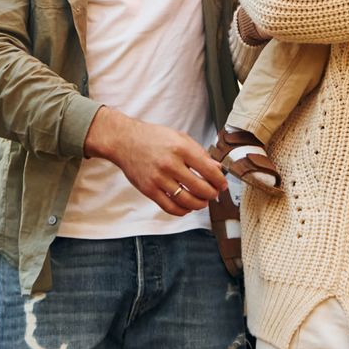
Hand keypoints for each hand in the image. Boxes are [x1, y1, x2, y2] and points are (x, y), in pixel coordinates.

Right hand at [84, 107, 226, 215]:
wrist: (125, 141)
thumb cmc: (153, 137)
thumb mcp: (180, 137)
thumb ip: (199, 152)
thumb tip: (217, 167)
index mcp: (181, 148)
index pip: (208, 170)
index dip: (219, 180)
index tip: (223, 184)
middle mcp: (170, 164)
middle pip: (200, 188)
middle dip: (211, 194)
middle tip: (214, 194)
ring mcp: (158, 179)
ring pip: (186, 200)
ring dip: (199, 204)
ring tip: (203, 202)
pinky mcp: (149, 190)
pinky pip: (170, 207)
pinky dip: (182, 211)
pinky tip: (187, 207)